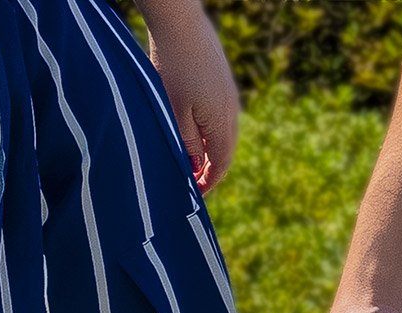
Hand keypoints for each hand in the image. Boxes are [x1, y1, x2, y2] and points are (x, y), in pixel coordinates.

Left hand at [144, 6, 238, 194]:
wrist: (181, 26)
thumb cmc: (171, 71)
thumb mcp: (173, 115)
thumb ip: (186, 145)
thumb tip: (194, 170)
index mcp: (220, 120)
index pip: (221, 163)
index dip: (209, 184)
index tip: (193, 197)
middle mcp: (230, 108)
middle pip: (225, 150)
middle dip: (209, 171)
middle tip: (190, 187)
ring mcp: (228, 94)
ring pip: (223, 134)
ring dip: (209, 152)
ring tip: (189, 166)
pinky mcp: (221, 82)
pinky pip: (219, 117)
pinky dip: (209, 134)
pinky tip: (191, 137)